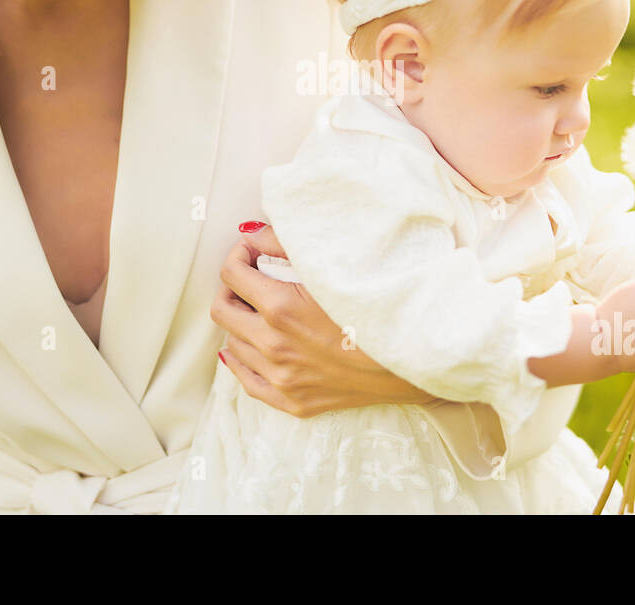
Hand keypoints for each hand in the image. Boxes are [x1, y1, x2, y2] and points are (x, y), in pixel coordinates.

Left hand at [210, 223, 436, 417]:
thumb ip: (285, 244)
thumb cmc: (377, 304)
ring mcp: (282, 377)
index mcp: (282, 308)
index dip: (237, 255)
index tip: (250, 252)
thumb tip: (250, 234)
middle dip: (232, 287)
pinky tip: (249, 347)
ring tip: (262, 310)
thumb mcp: (332, 267)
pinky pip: (247, 382)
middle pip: (222, 310)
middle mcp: (275, 346)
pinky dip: (241, 360)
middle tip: (250, 279)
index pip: (231, 273)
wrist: (413, 357)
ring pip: (233, 343)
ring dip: (242, 322)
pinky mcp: (293, 401)